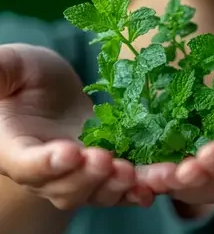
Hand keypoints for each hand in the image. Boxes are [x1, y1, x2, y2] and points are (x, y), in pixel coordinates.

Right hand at [0, 44, 153, 209]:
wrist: (50, 89)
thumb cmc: (24, 74)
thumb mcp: (10, 66)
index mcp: (14, 146)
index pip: (26, 164)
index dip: (45, 163)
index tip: (68, 152)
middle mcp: (45, 169)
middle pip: (63, 187)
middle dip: (86, 177)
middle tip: (105, 159)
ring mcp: (77, 171)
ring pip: (95, 191)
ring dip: (115, 186)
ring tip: (133, 173)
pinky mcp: (104, 166)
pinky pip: (121, 185)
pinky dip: (138, 188)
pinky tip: (156, 182)